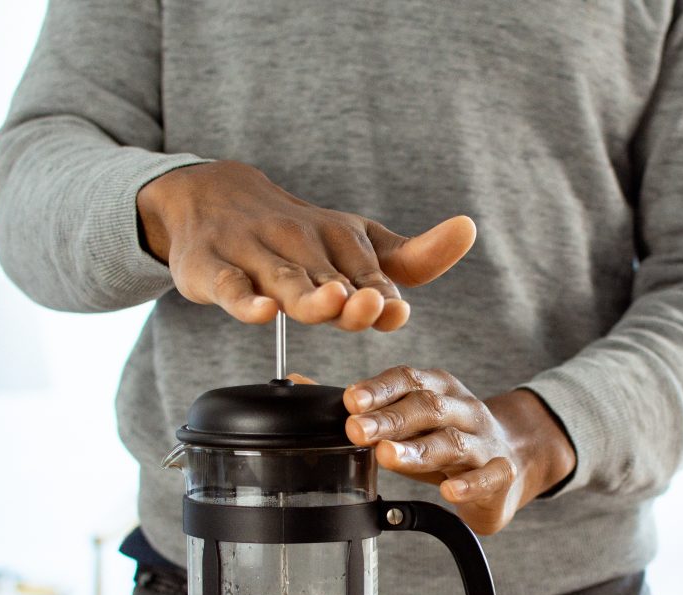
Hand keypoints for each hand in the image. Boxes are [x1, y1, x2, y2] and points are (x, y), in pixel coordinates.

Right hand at [137, 160, 475, 331]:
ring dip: (308, 295)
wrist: (214, 196)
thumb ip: (412, 256)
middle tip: (370, 304)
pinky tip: (263, 310)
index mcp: (339, 240)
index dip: (382, 295)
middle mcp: (299, 245)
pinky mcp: (212, 269)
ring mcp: (255, 256)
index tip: (395, 309)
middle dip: (350, 300)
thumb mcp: (357, 241)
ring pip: (285, 283)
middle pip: (329, 282)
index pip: (369, 274)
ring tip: (330, 302)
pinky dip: (244, 299)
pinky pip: (229, 287)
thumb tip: (469, 229)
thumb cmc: (299, 235)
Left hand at [338, 367, 576, 534]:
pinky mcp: (501, 473)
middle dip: (389, 418)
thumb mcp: (407, 418)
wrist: (514, 460)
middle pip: (427, 407)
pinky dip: (469, 484)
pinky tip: (449, 491)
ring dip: (418, 449)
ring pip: (452, 442)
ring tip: (388, 457)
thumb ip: (360, 406)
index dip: (378, 388)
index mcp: (438, 389)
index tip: (350, 400)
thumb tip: (298, 383)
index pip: (407, 379)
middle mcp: (463, 409)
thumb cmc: (448, 439)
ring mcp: (484, 441)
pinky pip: (488, 475)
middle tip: (356, 429)